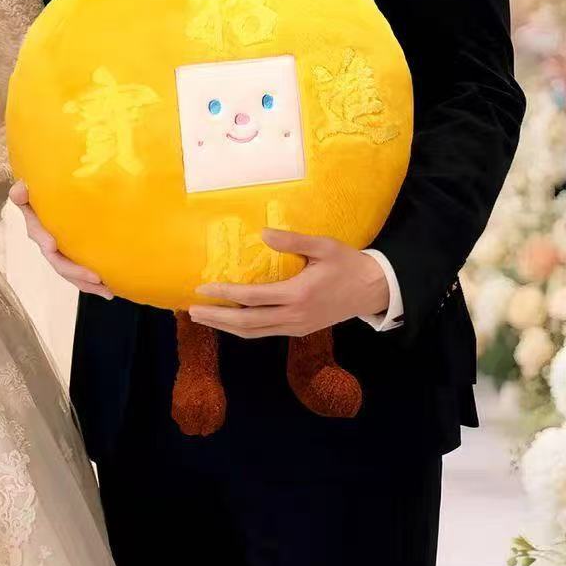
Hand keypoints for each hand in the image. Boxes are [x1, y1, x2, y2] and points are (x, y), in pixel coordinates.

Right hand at [9, 180, 113, 299]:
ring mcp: (63, 254)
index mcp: (37, 228)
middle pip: (59, 263)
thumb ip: (22, 192)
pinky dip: (95, 283)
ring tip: (107, 290)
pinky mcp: (75, 257)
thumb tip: (19, 191)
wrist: (52, 201)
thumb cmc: (41, 196)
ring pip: (72, 273)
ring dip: (88, 284)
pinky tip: (111, 288)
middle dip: (75, 272)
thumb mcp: (29, 191)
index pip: (38, 235)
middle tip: (95, 277)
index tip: (52, 246)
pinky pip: (82, 273)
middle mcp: (49, 245)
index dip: (44, 241)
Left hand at [189, 229, 388, 337]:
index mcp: (298, 294)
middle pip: (247, 323)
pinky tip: (230, 321)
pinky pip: (266, 333)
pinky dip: (244, 329)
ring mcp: (297, 326)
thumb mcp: (323, 246)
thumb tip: (263, 233)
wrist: (374, 289)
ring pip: (255, 332)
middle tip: (191, 310)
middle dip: (217, 318)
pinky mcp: (300, 330)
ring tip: (203, 318)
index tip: (202, 289)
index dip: (225, 295)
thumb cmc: (348, 263)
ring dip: (227, 327)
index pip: (252, 298)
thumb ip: (293, 241)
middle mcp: (295, 315)